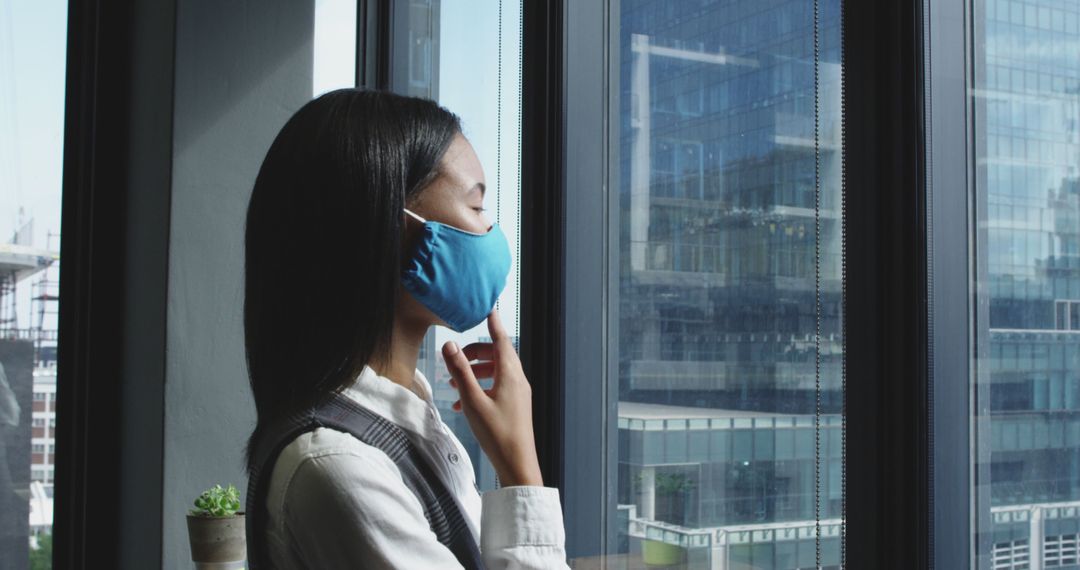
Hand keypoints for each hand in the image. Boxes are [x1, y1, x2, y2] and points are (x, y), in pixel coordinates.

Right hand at [442, 309, 542, 486]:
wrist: (517, 463)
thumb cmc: (497, 434)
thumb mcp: (472, 400)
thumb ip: (460, 372)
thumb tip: (449, 346)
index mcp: (510, 374)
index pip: (501, 340)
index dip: (493, 324)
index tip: (489, 310)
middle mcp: (518, 380)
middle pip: (496, 355)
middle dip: (475, 354)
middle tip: (455, 359)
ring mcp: (518, 393)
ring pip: (495, 372)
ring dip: (475, 373)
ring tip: (454, 383)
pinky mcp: (515, 406)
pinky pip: (497, 388)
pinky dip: (480, 388)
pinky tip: (462, 403)